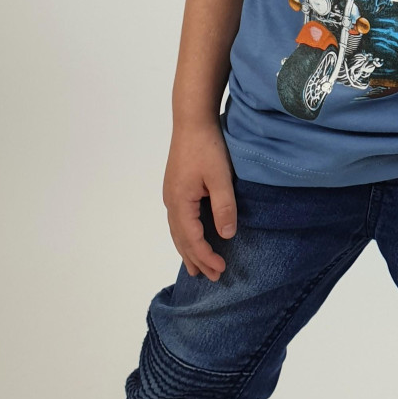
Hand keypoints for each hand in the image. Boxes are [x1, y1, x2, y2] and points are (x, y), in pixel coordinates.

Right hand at [163, 120, 238, 281]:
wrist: (192, 120)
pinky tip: (191, 236)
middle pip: (181, 239)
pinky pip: (178, 220)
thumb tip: (226, 236)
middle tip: (211, 277)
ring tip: (195, 268)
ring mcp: (171, 194)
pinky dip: (185, 235)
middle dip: (196, 259)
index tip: (221, 270)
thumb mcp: (220, 177)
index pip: (192, 239)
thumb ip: (224, 207)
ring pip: (177, 231)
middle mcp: (171, 202)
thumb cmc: (207, 147)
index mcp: (180, 203)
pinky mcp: (176, 187)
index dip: (206, 257)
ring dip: (188, 250)